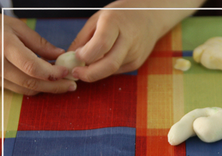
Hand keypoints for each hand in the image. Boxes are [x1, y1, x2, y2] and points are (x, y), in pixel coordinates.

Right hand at [0, 13, 76, 94]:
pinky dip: (34, 87)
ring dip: (46, 89)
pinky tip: (44, 82)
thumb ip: (39, 43)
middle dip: (55, 86)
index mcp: (4, 47)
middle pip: (31, 82)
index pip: (33, 67)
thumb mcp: (16, 27)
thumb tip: (59, 55)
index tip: (67, 72)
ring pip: (26, 89)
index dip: (52, 73)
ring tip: (62, 85)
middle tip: (71, 85)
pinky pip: (18, 89)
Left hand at [69, 0, 203, 82]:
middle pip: (109, 65)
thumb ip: (84, 37)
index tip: (75, 56)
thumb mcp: (99, 18)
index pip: (101, 44)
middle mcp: (128, 40)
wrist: (151, 17)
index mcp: (116, 23)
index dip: (86, 54)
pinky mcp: (137, 63)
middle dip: (89, 74)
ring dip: (95, 71)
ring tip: (87, 64)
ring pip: (110, 71)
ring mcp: (135, 54)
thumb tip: (70, 57)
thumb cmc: (122, 15)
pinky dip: (105, 69)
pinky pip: (116, 71)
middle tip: (76, 73)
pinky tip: (104, 59)